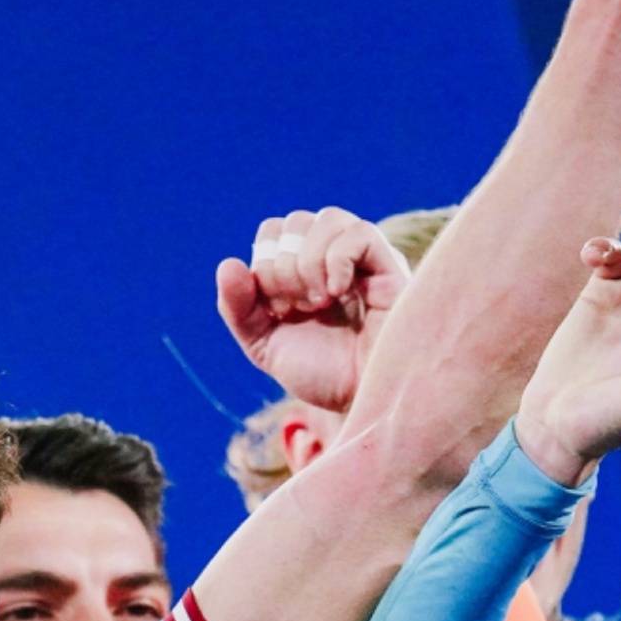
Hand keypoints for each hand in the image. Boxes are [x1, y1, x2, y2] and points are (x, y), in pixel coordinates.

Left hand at [212, 208, 408, 413]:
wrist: (360, 401)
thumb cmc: (321, 375)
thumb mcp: (265, 345)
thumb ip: (239, 309)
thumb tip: (228, 264)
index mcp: (304, 271)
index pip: (273, 231)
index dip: (263, 261)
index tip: (276, 309)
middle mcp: (335, 260)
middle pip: (295, 220)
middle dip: (282, 266)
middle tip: (295, 308)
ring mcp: (365, 262)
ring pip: (328, 218)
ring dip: (308, 262)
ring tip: (318, 302)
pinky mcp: (392, 269)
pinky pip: (360, 233)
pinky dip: (336, 260)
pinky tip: (337, 293)